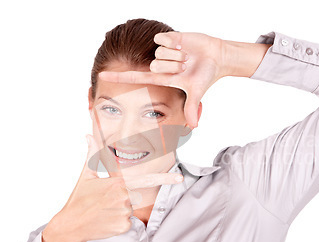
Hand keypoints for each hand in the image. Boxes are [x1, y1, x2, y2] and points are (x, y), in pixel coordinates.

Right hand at [41, 134, 183, 241]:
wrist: (71, 224)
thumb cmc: (79, 199)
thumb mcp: (86, 175)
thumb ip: (92, 154)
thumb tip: (88, 136)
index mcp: (117, 183)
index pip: (146, 180)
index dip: (164, 178)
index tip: (179, 178)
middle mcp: (123, 198)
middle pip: (136, 196)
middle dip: (126, 198)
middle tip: (108, 202)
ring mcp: (123, 213)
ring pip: (131, 210)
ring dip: (121, 210)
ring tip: (104, 210)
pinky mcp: (123, 227)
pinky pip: (128, 222)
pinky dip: (119, 222)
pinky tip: (106, 221)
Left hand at [98, 31, 226, 128]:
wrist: (217, 57)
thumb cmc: (206, 75)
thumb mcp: (197, 92)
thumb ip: (192, 107)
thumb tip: (193, 126)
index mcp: (162, 77)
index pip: (135, 77)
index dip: (119, 77)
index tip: (101, 75)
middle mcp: (159, 64)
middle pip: (154, 65)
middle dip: (173, 67)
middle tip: (186, 67)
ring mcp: (162, 51)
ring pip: (159, 52)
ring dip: (177, 55)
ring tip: (186, 56)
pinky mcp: (168, 37)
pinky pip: (163, 38)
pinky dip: (175, 42)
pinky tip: (183, 45)